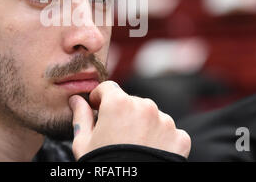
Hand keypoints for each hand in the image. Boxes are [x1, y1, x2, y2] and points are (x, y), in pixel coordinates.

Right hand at [68, 80, 190, 159]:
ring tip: (135, 146)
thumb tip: (75, 100)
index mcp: (118, 103)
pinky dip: (161, 140)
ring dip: (143, 125)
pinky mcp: (180, 137)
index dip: (100, 98)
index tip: (97, 108)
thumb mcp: (84, 143)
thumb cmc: (103, 166)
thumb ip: (81, 116)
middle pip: (131, 102)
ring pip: (151, 115)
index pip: (109, 88)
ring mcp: (165, 122)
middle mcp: (144, 106)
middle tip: (117, 135)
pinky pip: (168, 132)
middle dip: (123, 113)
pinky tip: (150, 153)